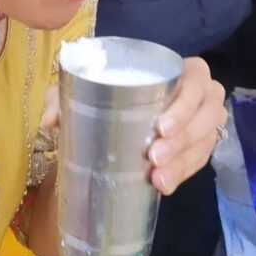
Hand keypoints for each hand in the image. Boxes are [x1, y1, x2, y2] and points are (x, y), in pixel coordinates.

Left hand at [39, 59, 226, 195]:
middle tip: (155, 156)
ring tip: (158, 178)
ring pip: (206, 139)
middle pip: (206, 113)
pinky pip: (200, 160)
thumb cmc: (106, 93)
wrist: (114, 116)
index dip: (186, 102)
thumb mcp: (82, 89)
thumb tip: (48, 120)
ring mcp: (203, 121)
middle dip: (183, 138)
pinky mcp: (199, 145)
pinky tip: (164, 185)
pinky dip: (184, 173)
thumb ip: (62, 97)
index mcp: (176, 69)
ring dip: (184, 160)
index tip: (160, 126)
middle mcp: (198, 93)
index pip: (196, 77)